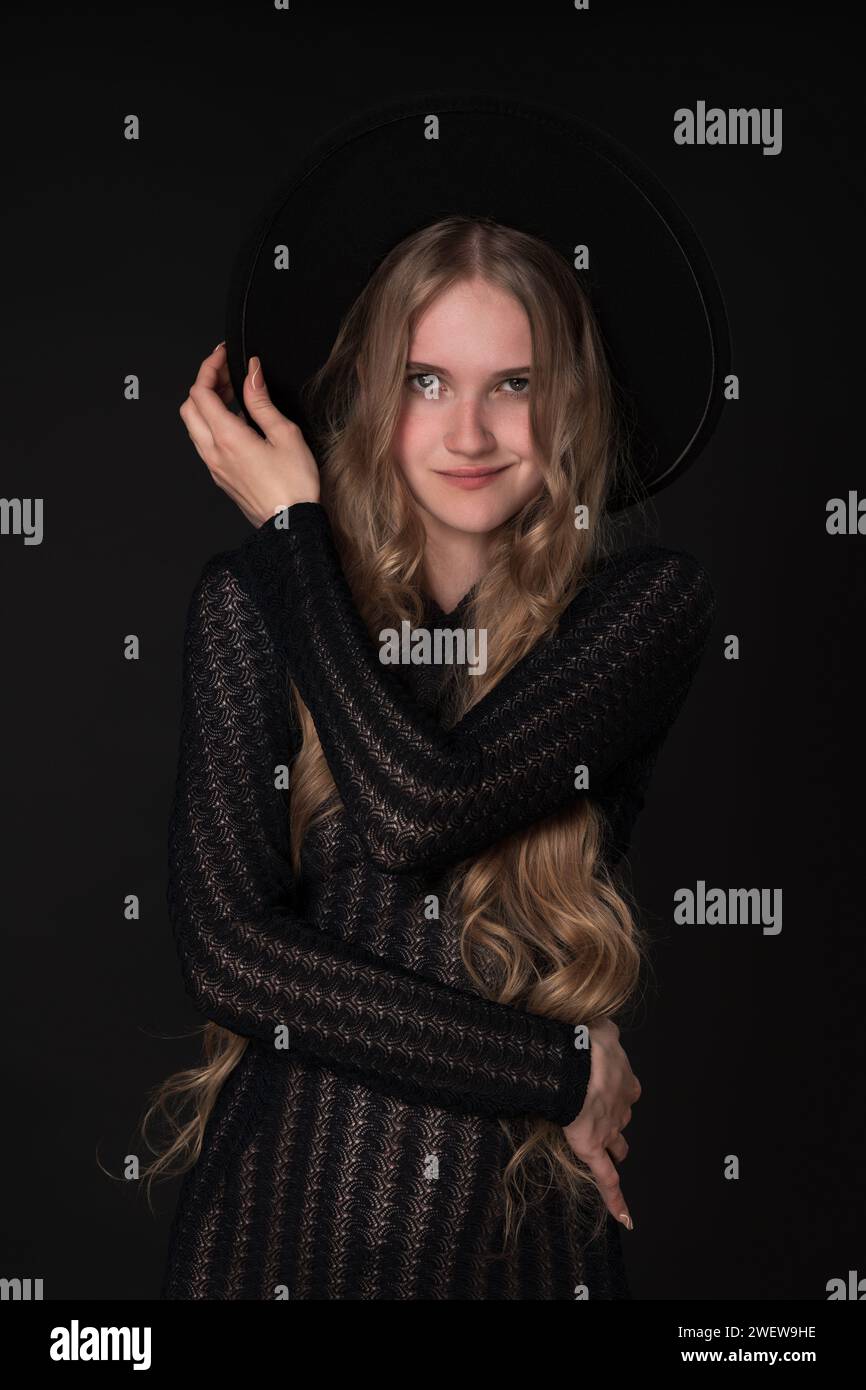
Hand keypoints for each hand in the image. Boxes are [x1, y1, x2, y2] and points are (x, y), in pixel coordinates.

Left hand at [179, 344, 320, 526]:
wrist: (291, 525)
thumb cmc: (294, 486)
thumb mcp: (285, 434)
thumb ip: (262, 401)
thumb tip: (252, 374)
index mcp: (228, 438)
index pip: (201, 392)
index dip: (209, 367)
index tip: (222, 355)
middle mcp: (214, 453)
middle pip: (189, 407)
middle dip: (204, 384)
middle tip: (226, 373)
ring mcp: (214, 467)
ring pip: (194, 426)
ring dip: (207, 405)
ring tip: (233, 395)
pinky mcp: (221, 477)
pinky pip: (205, 444)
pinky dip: (213, 424)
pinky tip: (238, 423)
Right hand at [562, 1017, 640, 1229]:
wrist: (577, 1064)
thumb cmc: (585, 1043)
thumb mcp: (600, 1027)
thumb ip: (605, 1031)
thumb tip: (604, 1027)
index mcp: (622, 1079)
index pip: (627, 1089)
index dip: (620, 1091)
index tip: (614, 1089)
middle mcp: (620, 1106)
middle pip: (623, 1117)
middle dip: (618, 1119)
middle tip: (611, 1121)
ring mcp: (608, 1129)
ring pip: (618, 1144)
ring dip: (617, 1149)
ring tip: (618, 1157)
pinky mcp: (593, 1149)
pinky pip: (607, 1178)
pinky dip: (617, 1199)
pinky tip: (625, 1217)